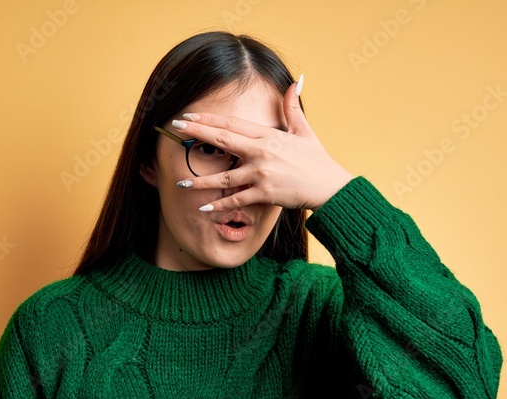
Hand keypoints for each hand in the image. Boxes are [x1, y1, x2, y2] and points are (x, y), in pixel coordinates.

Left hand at [173, 78, 352, 211]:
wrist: (330, 186)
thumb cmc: (316, 160)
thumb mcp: (304, 130)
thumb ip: (292, 107)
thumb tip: (296, 82)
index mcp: (268, 135)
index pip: (231, 124)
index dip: (208, 120)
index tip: (189, 117)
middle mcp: (261, 152)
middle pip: (222, 141)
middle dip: (197, 134)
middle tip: (176, 129)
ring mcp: (262, 173)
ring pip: (224, 177)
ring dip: (201, 181)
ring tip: (181, 182)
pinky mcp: (265, 193)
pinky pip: (237, 200)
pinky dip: (220, 205)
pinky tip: (204, 208)